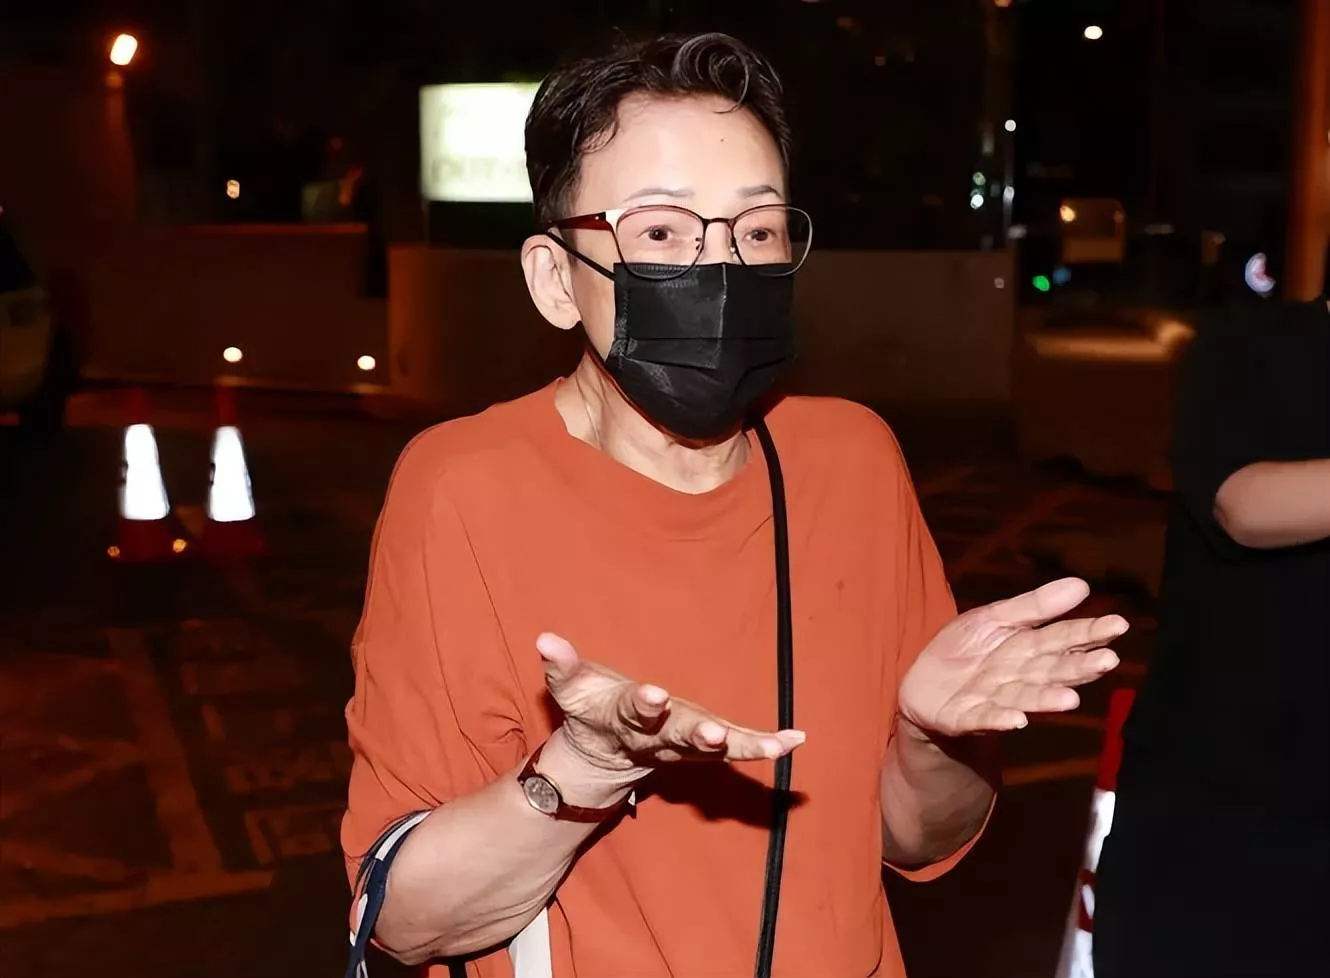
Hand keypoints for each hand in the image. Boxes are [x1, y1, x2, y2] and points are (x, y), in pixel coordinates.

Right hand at [537, 633, 805, 775]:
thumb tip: (545, 638)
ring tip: (776, 747)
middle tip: (715, 732)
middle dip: (698, 735)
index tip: (654, 695)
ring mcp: (684, 746)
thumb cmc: (592, 708)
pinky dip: (765, 745)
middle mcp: (658, 738)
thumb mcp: (572, 689)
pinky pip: (739, 748)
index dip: (643, 704)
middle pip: (679, 737)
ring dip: (744, 746)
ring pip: (714, 750)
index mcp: (624, 720)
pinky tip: (796, 740)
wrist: (604, 757)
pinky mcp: (705, 747)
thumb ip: (562, 666)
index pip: (632, 711)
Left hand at [898, 578, 1125, 736]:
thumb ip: (1034, 606)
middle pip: (1052, 671)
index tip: (1119, 624)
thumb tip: (1082, 584)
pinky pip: (984, 717)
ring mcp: (995, 699)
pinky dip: (1000, 719)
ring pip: (1026, 698)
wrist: (920, 683)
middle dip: (1079, 668)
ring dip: (1047, 700)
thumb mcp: (994, 618)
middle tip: (1109, 661)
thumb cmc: (965, 650)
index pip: (1063, 638)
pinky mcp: (966, 717)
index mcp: (1028, 648)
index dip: (1089, 632)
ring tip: (1071, 700)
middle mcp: (1019, 676)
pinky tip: (1016, 720)